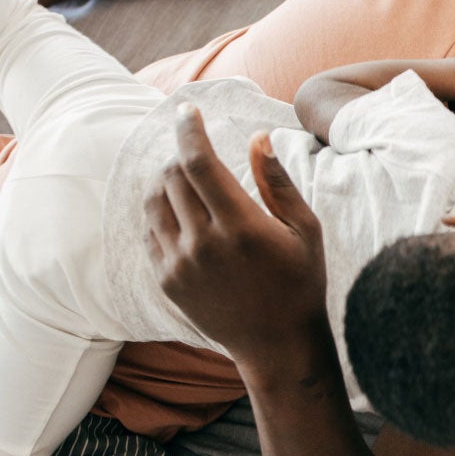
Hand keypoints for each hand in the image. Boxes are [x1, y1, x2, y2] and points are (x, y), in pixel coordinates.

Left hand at [147, 104, 326, 360]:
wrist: (277, 345)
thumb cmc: (300, 282)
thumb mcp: (304, 229)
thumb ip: (277, 181)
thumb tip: (256, 137)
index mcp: (240, 226)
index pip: (198, 163)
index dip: (189, 130)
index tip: (188, 111)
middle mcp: (204, 244)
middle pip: (172, 176)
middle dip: (182, 154)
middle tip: (199, 152)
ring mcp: (180, 264)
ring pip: (154, 201)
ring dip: (166, 180)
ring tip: (187, 179)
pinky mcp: (167, 281)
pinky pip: (150, 231)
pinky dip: (160, 211)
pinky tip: (180, 211)